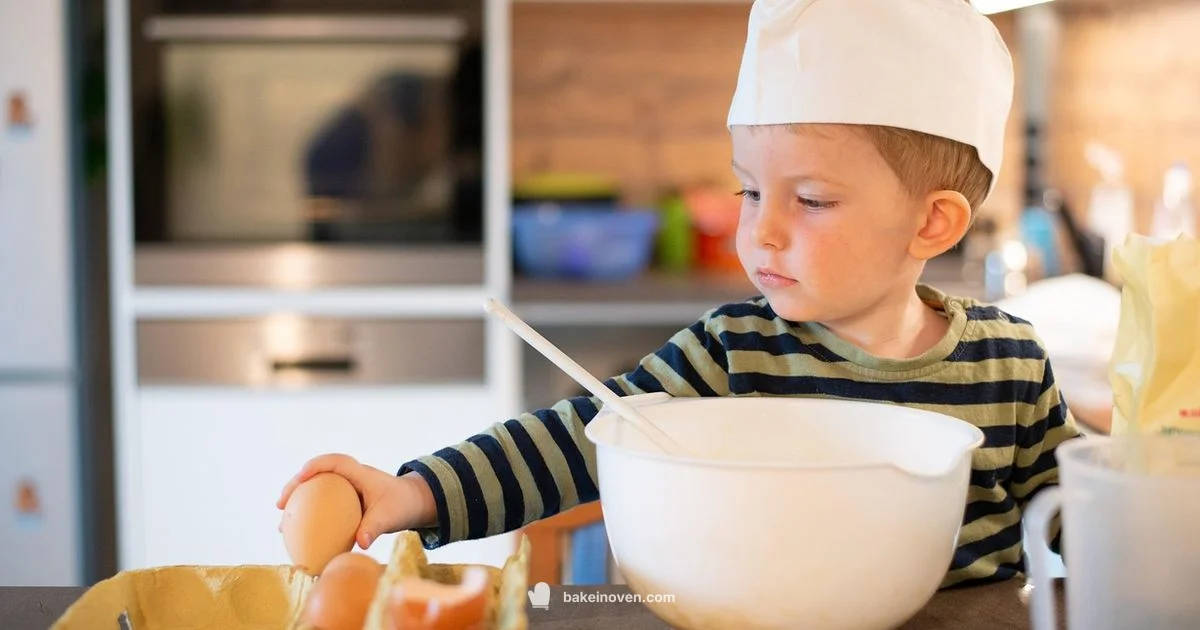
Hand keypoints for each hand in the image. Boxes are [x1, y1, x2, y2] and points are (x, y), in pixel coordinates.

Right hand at [277, 454, 436, 548]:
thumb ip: (374, 527)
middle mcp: (349, 478)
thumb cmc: (402, 505)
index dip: (316, 466)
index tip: (301, 477)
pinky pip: (321, 504)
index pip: (335, 462)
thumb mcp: (390, 517)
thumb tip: (360, 543)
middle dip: (296, 485)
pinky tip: (297, 535)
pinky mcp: (343, 501)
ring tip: (282, 525)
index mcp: (360, 474)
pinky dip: (308, 516)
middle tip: (281, 504)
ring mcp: (345, 489)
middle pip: (317, 474)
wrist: (413, 504)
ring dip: (297, 502)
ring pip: (315, 490)